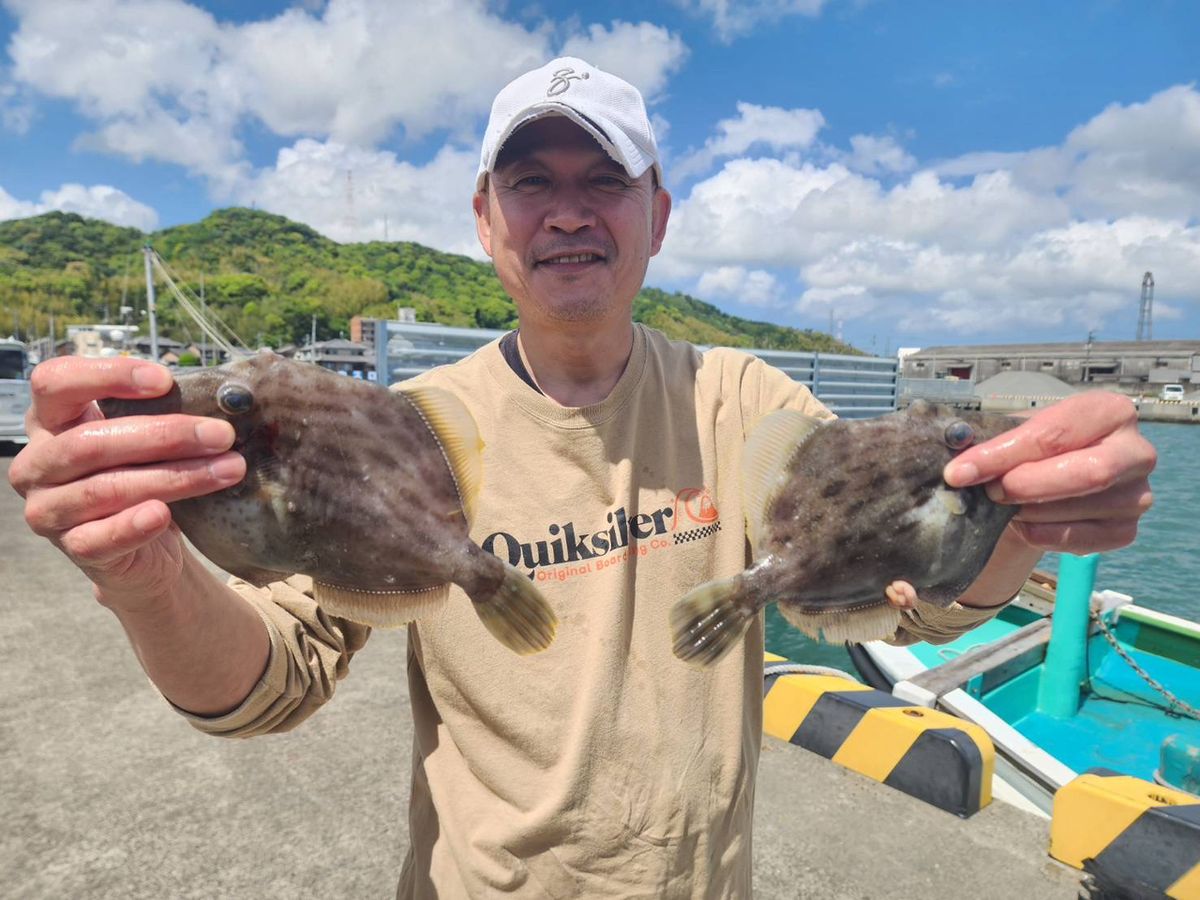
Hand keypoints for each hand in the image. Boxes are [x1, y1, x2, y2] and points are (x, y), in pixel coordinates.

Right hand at [8, 357, 245, 613]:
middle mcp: (37, 463)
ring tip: (228, 469)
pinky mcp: (70, 548)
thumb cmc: (142, 476)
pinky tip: (163, 514)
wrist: (146, 549)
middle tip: (222, 434)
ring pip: (104, 489)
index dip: (107, 376)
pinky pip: (99, 537)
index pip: (56, 383)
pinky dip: (133, 525)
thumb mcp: (145, 440)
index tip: (165, 381)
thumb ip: (161, 415)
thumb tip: (223, 398)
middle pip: (89, 442)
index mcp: (50, 421)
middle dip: (164, 436)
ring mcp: (48, 509)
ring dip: (174, 477)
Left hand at [943, 392, 1154, 554]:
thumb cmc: (1030, 451)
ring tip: (1002, 506)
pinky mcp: (1126, 530)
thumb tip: (957, 465)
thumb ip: (990, 441)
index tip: (958, 472)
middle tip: (988, 493)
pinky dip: (1042, 535)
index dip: (1003, 454)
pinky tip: (1021, 526)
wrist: (1045, 484)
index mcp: (1108, 411)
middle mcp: (1135, 451)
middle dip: (1027, 485)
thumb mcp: (1013, 434)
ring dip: (1028, 511)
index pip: (1055, 433)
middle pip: (1087, 473)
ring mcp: (1137, 494)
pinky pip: (1081, 541)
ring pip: (1078, 509)